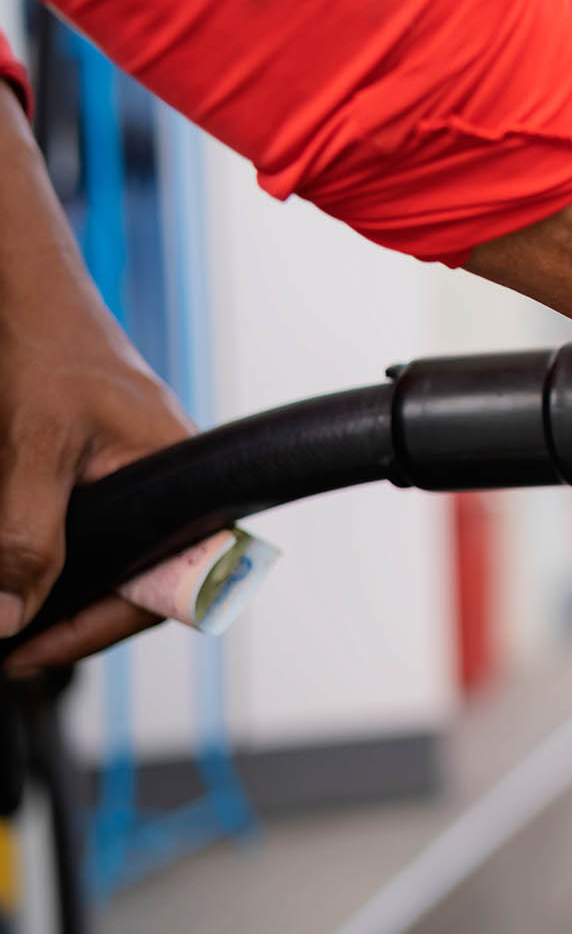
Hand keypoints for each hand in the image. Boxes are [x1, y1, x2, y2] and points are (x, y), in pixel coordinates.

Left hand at [0, 293, 192, 675]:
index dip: (96, 631)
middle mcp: (170, 478)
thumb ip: (26, 538)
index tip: (28, 656)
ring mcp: (141, 469)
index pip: (163, 586)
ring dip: (64, 587)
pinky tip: (21, 565)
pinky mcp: (109, 459)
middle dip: (77, 620)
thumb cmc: (48, 348)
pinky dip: (59, 551)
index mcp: (180, 477)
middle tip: (13, 647)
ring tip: (12, 616)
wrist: (26, 289)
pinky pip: (100, 524)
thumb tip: (8, 617)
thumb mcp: (32, 450)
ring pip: (118, 554)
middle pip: (141, 580)